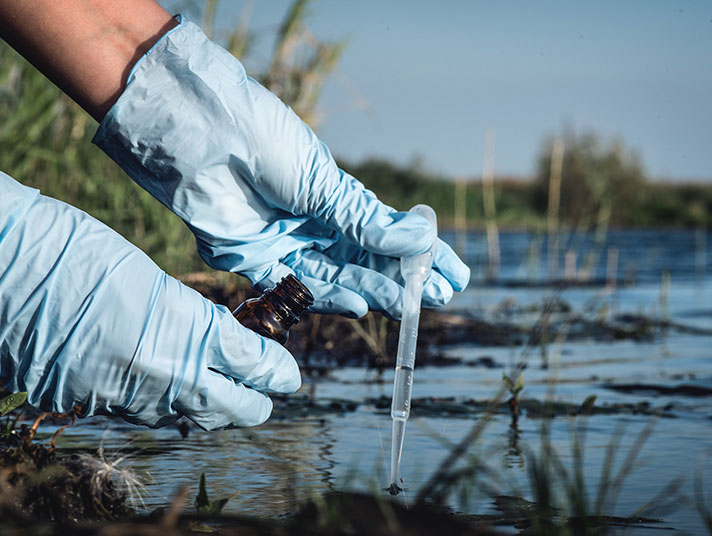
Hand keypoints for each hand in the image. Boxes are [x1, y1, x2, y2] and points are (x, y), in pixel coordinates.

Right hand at [0, 172, 299, 429]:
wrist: (2, 266)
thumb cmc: (77, 251)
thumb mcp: (151, 279)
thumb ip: (190, 318)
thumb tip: (215, 341)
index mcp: (188, 331)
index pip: (255, 366)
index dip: (278, 372)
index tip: (288, 374)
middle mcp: (163, 375)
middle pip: (234, 410)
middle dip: (257, 401)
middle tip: (266, 386)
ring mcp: (125, 397)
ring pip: (190, 419)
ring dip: (214, 407)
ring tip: (224, 390)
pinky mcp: (90, 404)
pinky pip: (145, 416)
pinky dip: (167, 405)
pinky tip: (168, 388)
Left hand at [93, 17, 469, 317]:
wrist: (203, 136)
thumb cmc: (266, 142)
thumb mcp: (324, 182)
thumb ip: (366, 220)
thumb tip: (422, 239)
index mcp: (334, 198)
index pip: (388, 233)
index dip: (422, 255)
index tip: (454, 273)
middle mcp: (314, 224)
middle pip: (367, 261)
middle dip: (405, 279)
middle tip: (439, 297)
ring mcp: (288, 244)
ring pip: (340, 278)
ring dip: (375, 291)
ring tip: (409, 304)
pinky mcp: (257, 262)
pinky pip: (300, 288)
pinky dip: (332, 298)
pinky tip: (363, 304)